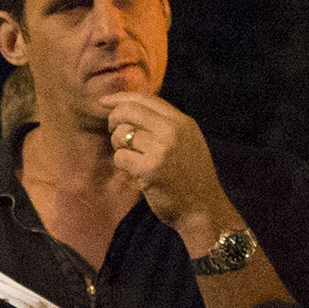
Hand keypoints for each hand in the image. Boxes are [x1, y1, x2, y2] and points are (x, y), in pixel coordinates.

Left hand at [103, 95, 238, 249]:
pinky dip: (121, 164)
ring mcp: (161, 150)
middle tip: (113, 132)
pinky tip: (133, 172)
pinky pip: (120, 157)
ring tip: (131, 157)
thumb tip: (131, 108)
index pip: (145, 98)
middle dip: (113, 119)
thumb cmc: (191, 177)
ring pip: (121, 134)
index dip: (121, 98)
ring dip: (118, 146)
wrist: (203, 209)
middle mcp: (172, 131)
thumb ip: (166, 124)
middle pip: (128, 111)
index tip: (104, 102)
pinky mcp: (150, 169)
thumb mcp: (187, 142)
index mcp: (182, 122)